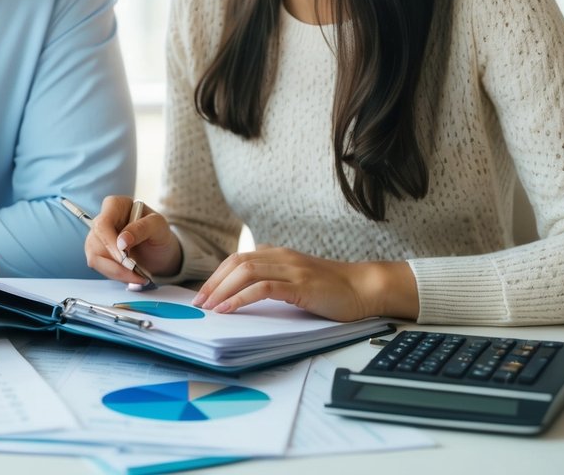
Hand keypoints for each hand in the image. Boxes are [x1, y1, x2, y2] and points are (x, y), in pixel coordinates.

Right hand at [84, 195, 182, 281]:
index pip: (103, 223)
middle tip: (136, 272)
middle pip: (95, 243)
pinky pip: (100, 267)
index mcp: (115, 205)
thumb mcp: (158, 226)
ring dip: (116, 272)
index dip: (110, 242)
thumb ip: (142, 228)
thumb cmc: (158, 232)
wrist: (159, 249)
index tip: (126, 256)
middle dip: (116, 263)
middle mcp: (102, 220)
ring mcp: (97, 238)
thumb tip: (121, 241)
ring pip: (95, 258)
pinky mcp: (98, 253)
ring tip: (137, 276)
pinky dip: (116, 275)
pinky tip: (131, 275)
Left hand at [191, 245, 418, 321]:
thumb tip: (244, 296)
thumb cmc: (332, 289)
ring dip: (222, 290)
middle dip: (213, 283)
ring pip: (245, 272)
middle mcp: (281, 257)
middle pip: (235, 263)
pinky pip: (263, 288)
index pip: (237, 260)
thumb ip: (274, 281)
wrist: (365, 287)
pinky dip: (241, 298)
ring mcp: (291, 269)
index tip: (203, 294)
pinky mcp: (300, 284)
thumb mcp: (297, 280)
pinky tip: (228, 309)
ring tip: (208, 308)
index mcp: (278, 254)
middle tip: (198, 303)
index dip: (216, 276)